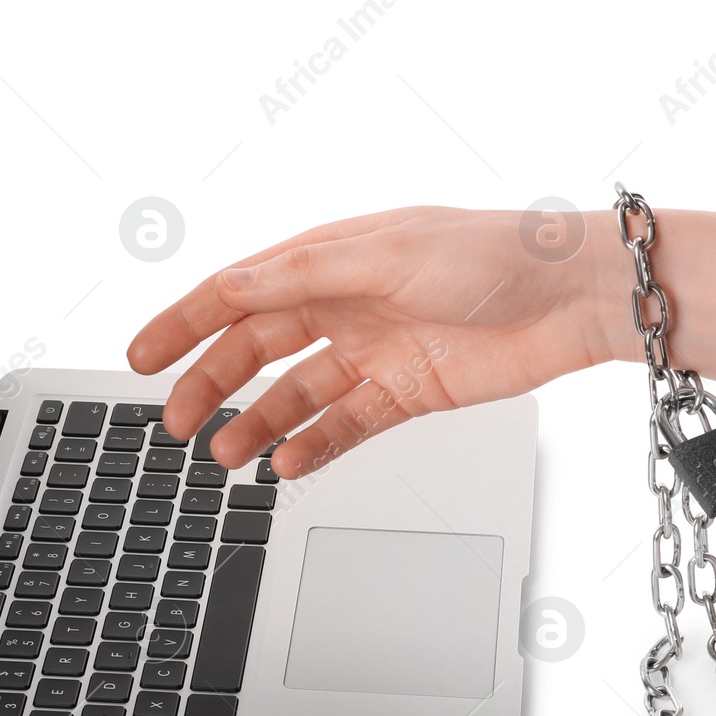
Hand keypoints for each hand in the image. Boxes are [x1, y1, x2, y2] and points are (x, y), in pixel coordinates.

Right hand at [125, 206, 629, 478]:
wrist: (575, 299)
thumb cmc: (496, 255)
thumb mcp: (384, 253)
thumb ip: (301, 274)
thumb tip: (228, 289)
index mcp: (332, 256)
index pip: (238, 292)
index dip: (183, 323)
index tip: (139, 356)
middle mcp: (347, 301)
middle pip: (257, 348)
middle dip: (211, 384)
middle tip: (175, 423)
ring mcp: (377, 349)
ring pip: (295, 393)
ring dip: (256, 422)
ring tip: (223, 455)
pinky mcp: (409, 392)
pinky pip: (345, 425)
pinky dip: (312, 444)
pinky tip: (285, 462)